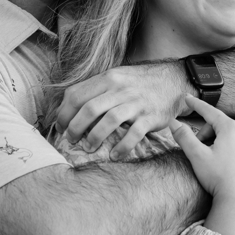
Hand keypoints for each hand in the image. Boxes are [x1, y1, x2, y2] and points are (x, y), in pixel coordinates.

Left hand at [55, 61, 188, 156]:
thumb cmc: (140, 84)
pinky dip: (122, 147)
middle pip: (89, 109)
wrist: (174, 81)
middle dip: (75, 127)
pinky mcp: (150, 117)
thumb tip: (71, 106)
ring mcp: (136, 103)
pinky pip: (133, 134)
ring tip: (88, 148)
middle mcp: (120, 89)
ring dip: (94, 137)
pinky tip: (114, 156)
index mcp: (108, 78)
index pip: (77, 94)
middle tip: (71, 140)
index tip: (60, 127)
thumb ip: (97, 90)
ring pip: (108, 120)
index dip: (64, 113)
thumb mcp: (117, 78)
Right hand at [170, 95, 234, 200]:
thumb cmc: (218, 178)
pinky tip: (234, 147)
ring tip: (215, 152)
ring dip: (222, 136)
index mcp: (229, 128)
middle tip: (200, 150)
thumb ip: (184, 137)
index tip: (187, 99)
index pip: (209, 111)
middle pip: (220, 123)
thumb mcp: (196, 156)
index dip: (196, 105)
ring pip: (234, 130)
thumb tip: (172, 122)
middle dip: (207, 132)